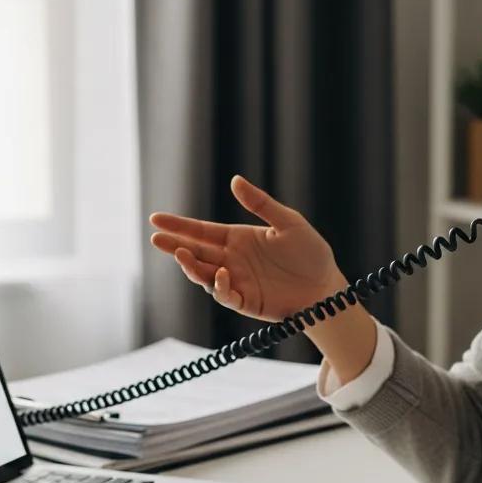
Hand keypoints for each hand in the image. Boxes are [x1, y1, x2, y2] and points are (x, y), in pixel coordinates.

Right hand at [149, 175, 344, 320]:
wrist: (326, 286)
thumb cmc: (310, 253)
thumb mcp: (288, 222)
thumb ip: (260, 204)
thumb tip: (234, 181)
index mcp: (238, 238)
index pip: (201, 231)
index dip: (178, 225)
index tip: (156, 219)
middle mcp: (232, 260)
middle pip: (196, 252)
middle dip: (174, 245)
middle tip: (156, 238)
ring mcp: (237, 282)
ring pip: (204, 275)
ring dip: (191, 266)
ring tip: (182, 254)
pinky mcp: (246, 302)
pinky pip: (226, 295)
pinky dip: (219, 287)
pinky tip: (220, 274)